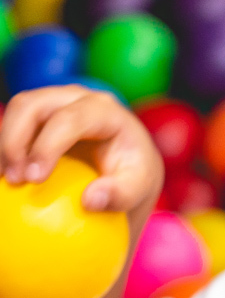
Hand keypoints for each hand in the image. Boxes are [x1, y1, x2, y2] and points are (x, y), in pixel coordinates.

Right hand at [0, 85, 163, 212]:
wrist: (126, 166)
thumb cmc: (134, 176)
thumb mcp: (139, 188)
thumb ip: (122, 194)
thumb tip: (91, 199)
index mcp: (105, 110)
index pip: (70, 119)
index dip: (47, 146)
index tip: (34, 179)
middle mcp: (77, 98)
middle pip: (33, 105)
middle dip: (15, 140)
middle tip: (14, 179)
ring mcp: (55, 101)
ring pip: (17, 111)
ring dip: (5, 144)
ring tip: (7, 179)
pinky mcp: (39, 114)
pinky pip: (13, 125)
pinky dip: (5, 148)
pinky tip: (5, 176)